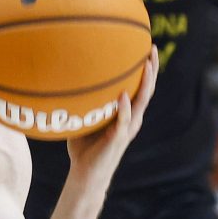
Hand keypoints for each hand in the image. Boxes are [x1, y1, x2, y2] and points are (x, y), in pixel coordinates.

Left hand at [66, 45, 158, 183]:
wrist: (85, 173)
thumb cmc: (83, 145)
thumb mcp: (84, 117)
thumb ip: (84, 100)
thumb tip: (66, 76)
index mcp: (126, 113)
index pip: (140, 86)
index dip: (145, 67)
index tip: (145, 45)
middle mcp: (131, 118)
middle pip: (147, 89)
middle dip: (151, 68)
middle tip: (151, 47)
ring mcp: (127, 128)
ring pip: (141, 103)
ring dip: (145, 84)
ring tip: (146, 66)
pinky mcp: (117, 139)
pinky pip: (123, 121)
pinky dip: (124, 109)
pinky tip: (122, 96)